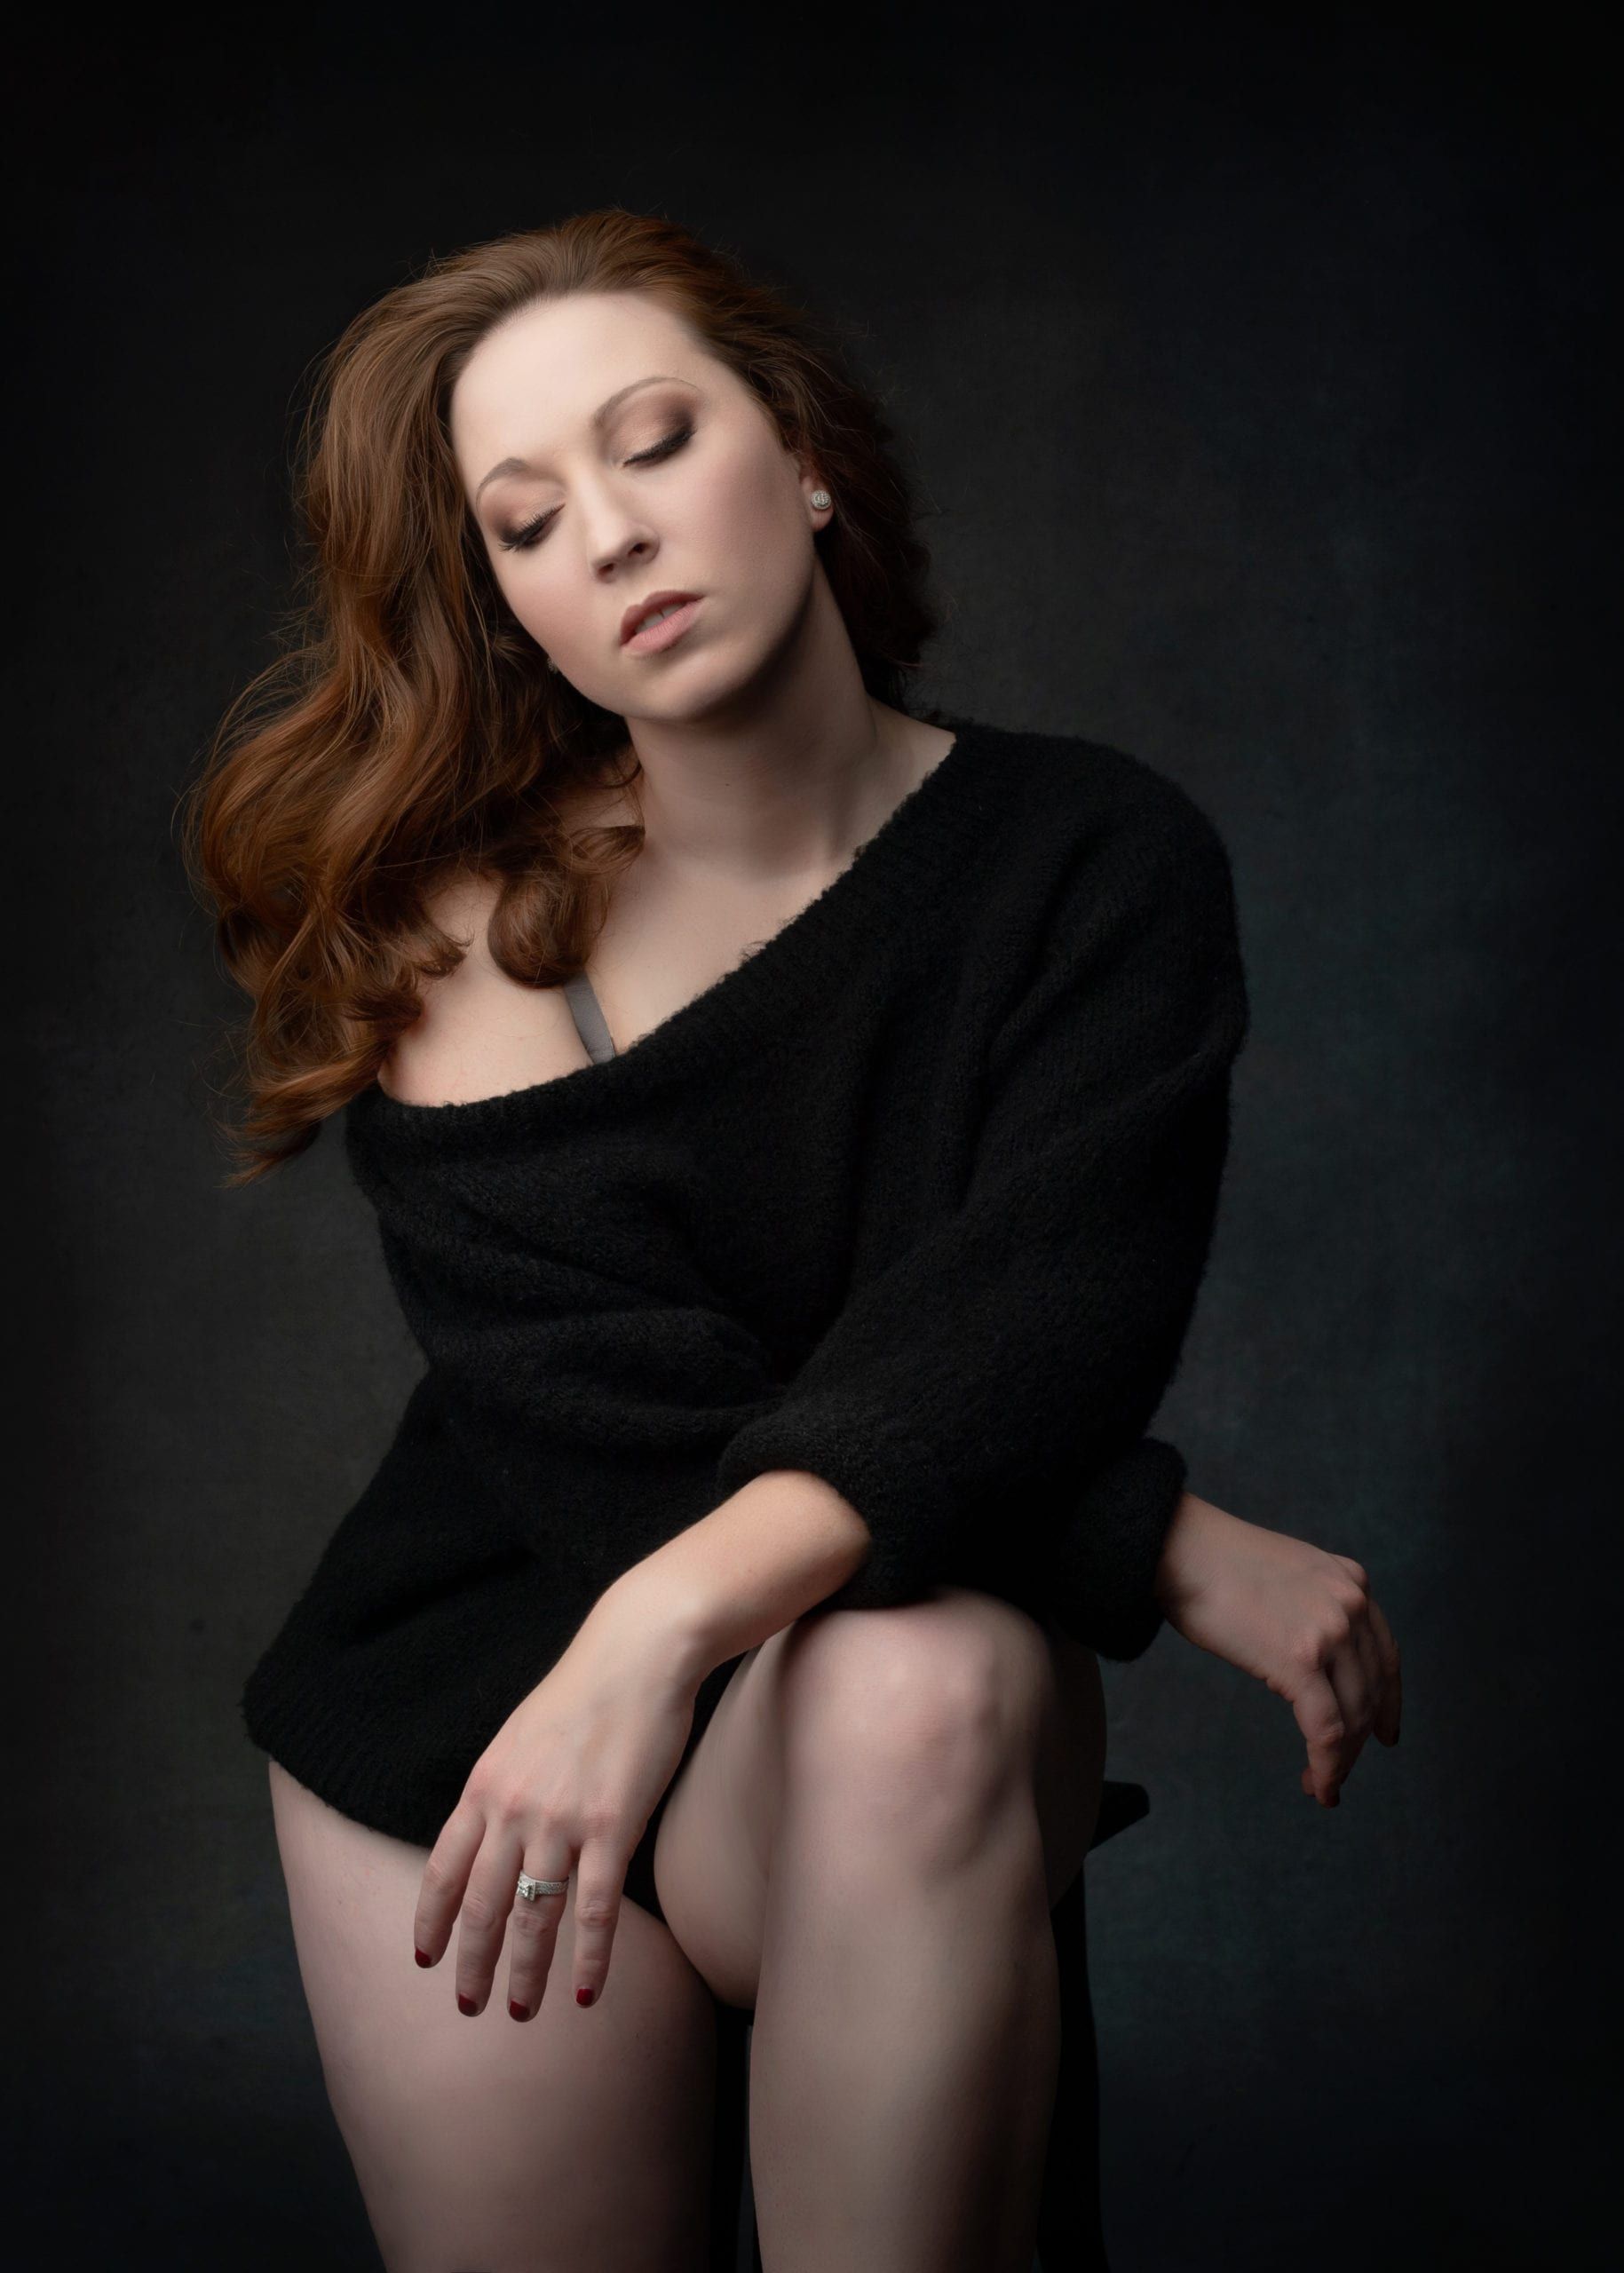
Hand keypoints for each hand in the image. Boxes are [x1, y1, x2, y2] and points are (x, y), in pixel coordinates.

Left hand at [411, 1592, 699, 2018]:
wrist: (638, 1653)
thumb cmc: (586, 1690)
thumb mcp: (520, 1737)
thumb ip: (502, 1787)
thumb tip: (494, 1835)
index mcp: (485, 1785)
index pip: (444, 1870)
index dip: (433, 1921)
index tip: (426, 1960)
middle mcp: (513, 1808)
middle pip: (482, 1906)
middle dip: (471, 1964)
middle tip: (468, 2008)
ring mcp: (561, 1820)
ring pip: (533, 1917)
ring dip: (524, 1973)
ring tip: (520, 2011)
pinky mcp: (613, 1826)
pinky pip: (594, 1909)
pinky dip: (588, 1958)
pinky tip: (585, 1993)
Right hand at [1153, 1493, 1402, 1806]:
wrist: (1181, 1548)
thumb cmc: (1215, 1563)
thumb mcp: (1289, 1575)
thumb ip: (1314, 1607)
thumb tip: (1311, 1658)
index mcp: (1351, 1582)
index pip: (1385, 1656)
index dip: (1388, 1703)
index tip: (1383, 1733)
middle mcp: (1350, 1604)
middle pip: (1371, 1692)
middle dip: (1359, 1741)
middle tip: (1339, 1771)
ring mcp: (1329, 1630)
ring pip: (1352, 1717)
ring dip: (1341, 1761)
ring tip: (1321, 1784)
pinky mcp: (1300, 1659)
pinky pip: (1326, 1729)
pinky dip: (1327, 1766)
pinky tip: (1319, 1785)